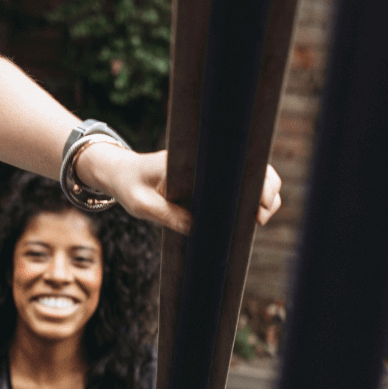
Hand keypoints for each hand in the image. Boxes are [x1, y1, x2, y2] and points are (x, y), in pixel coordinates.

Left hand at [73, 148, 284, 233]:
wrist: (120, 173)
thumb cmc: (129, 185)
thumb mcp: (141, 203)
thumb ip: (165, 214)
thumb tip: (195, 228)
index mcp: (193, 160)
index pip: (235, 161)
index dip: (256, 180)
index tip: (259, 204)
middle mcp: (207, 160)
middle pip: (252, 165)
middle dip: (267, 189)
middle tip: (261, 218)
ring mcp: (210, 168)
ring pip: (251, 174)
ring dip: (264, 193)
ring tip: (259, 219)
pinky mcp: (209, 178)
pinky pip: (238, 184)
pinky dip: (250, 197)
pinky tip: (251, 216)